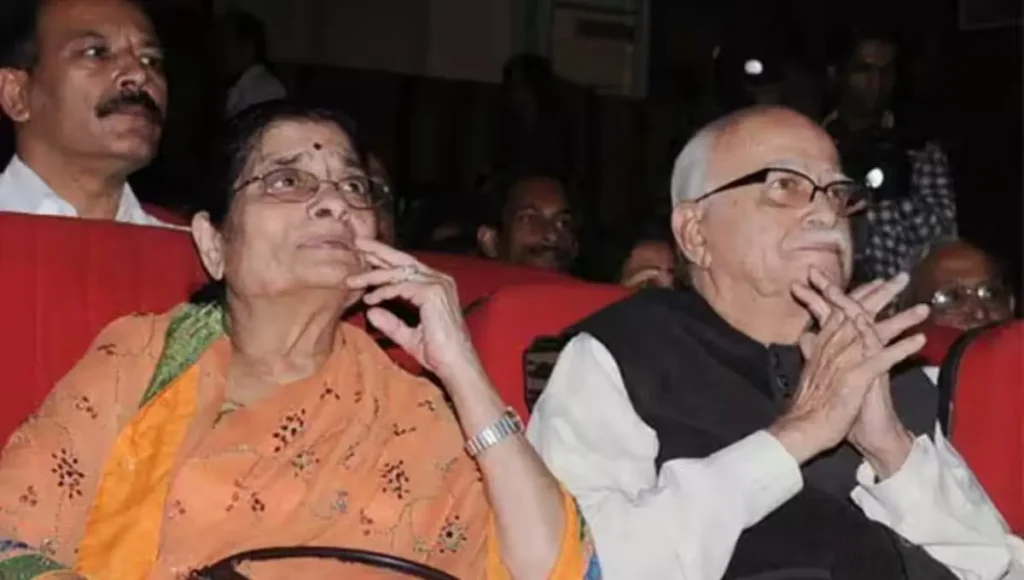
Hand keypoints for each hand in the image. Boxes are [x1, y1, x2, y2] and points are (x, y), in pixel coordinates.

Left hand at [345, 239, 483, 385]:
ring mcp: (438, 284)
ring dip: (373, 275)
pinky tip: (370, 298)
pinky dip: (384, 291)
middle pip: (403, 260)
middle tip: (357, 243)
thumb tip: (371, 311)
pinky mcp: (433, 293)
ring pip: (398, 272)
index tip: (364, 259)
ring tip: (352, 280)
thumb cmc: (438, 352)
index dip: (384, 261)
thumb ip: (391, 323)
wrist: (455, 365)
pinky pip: (401, 286)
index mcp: (437, 286)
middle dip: (378, 251)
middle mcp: (440, 280)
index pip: (407, 267)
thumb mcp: (408, 336)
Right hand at [770, 275, 925, 463]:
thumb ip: (810, 352)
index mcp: (823, 345)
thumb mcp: (807, 371)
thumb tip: (807, 338)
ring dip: (901, 318)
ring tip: (923, 308)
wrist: (802, 428)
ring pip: (874, 331)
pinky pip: (883, 358)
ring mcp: (845, 361)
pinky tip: (919, 339)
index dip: (860, 294)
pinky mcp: (856, 377)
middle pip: (859, 312)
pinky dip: (902, 347)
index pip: (841, 311)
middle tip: (901, 278)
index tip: (876, 281)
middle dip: (881, 294)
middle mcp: (833, 347)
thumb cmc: (806, 404)